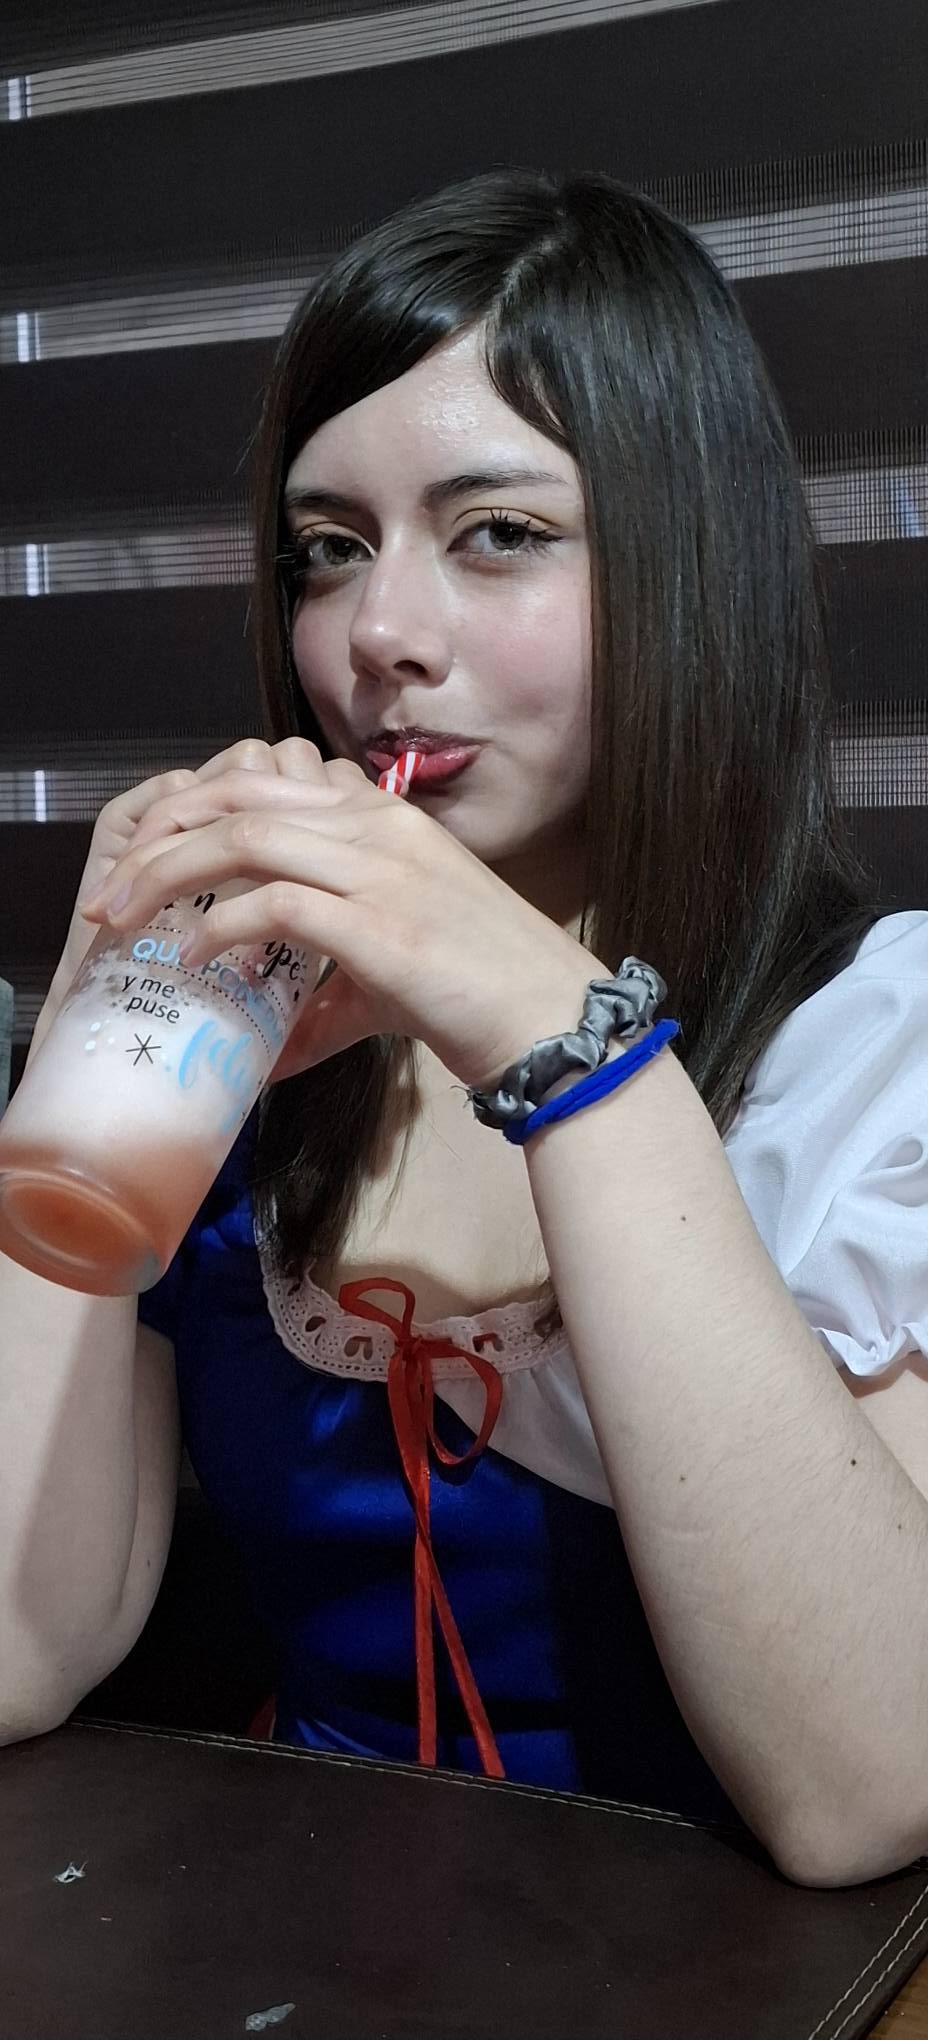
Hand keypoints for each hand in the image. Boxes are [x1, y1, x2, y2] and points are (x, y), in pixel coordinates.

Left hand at [80, 739, 603, 1092]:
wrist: (552, 1020)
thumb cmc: (480, 992)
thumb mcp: (392, 966)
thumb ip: (325, 985)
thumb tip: (267, 1044)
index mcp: (381, 817)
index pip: (263, 779)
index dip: (191, 808)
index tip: (147, 856)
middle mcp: (379, 826)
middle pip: (239, 795)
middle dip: (161, 835)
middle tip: (116, 889)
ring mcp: (382, 870)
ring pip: (245, 838)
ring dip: (170, 875)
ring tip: (130, 919)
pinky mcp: (382, 925)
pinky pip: (276, 904)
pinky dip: (221, 927)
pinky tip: (196, 957)